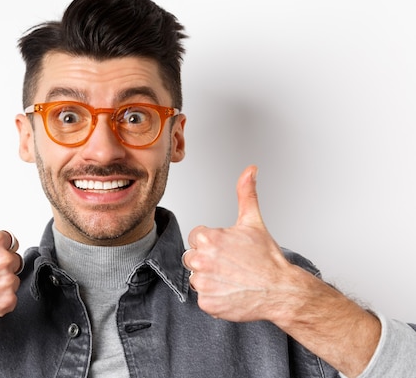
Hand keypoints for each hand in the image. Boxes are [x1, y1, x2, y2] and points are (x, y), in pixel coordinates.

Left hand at [182, 165, 294, 322]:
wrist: (281, 290)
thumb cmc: (268, 258)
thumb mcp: (253, 222)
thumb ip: (246, 193)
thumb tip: (250, 170)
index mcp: (207, 239)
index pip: (196, 238)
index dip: (212, 242)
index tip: (228, 249)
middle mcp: (201, 261)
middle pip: (193, 258)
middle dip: (208, 260)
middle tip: (231, 264)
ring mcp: (203, 284)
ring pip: (197, 278)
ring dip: (211, 279)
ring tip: (232, 278)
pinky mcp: (207, 303)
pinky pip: (203, 298)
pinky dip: (215, 297)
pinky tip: (231, 292)